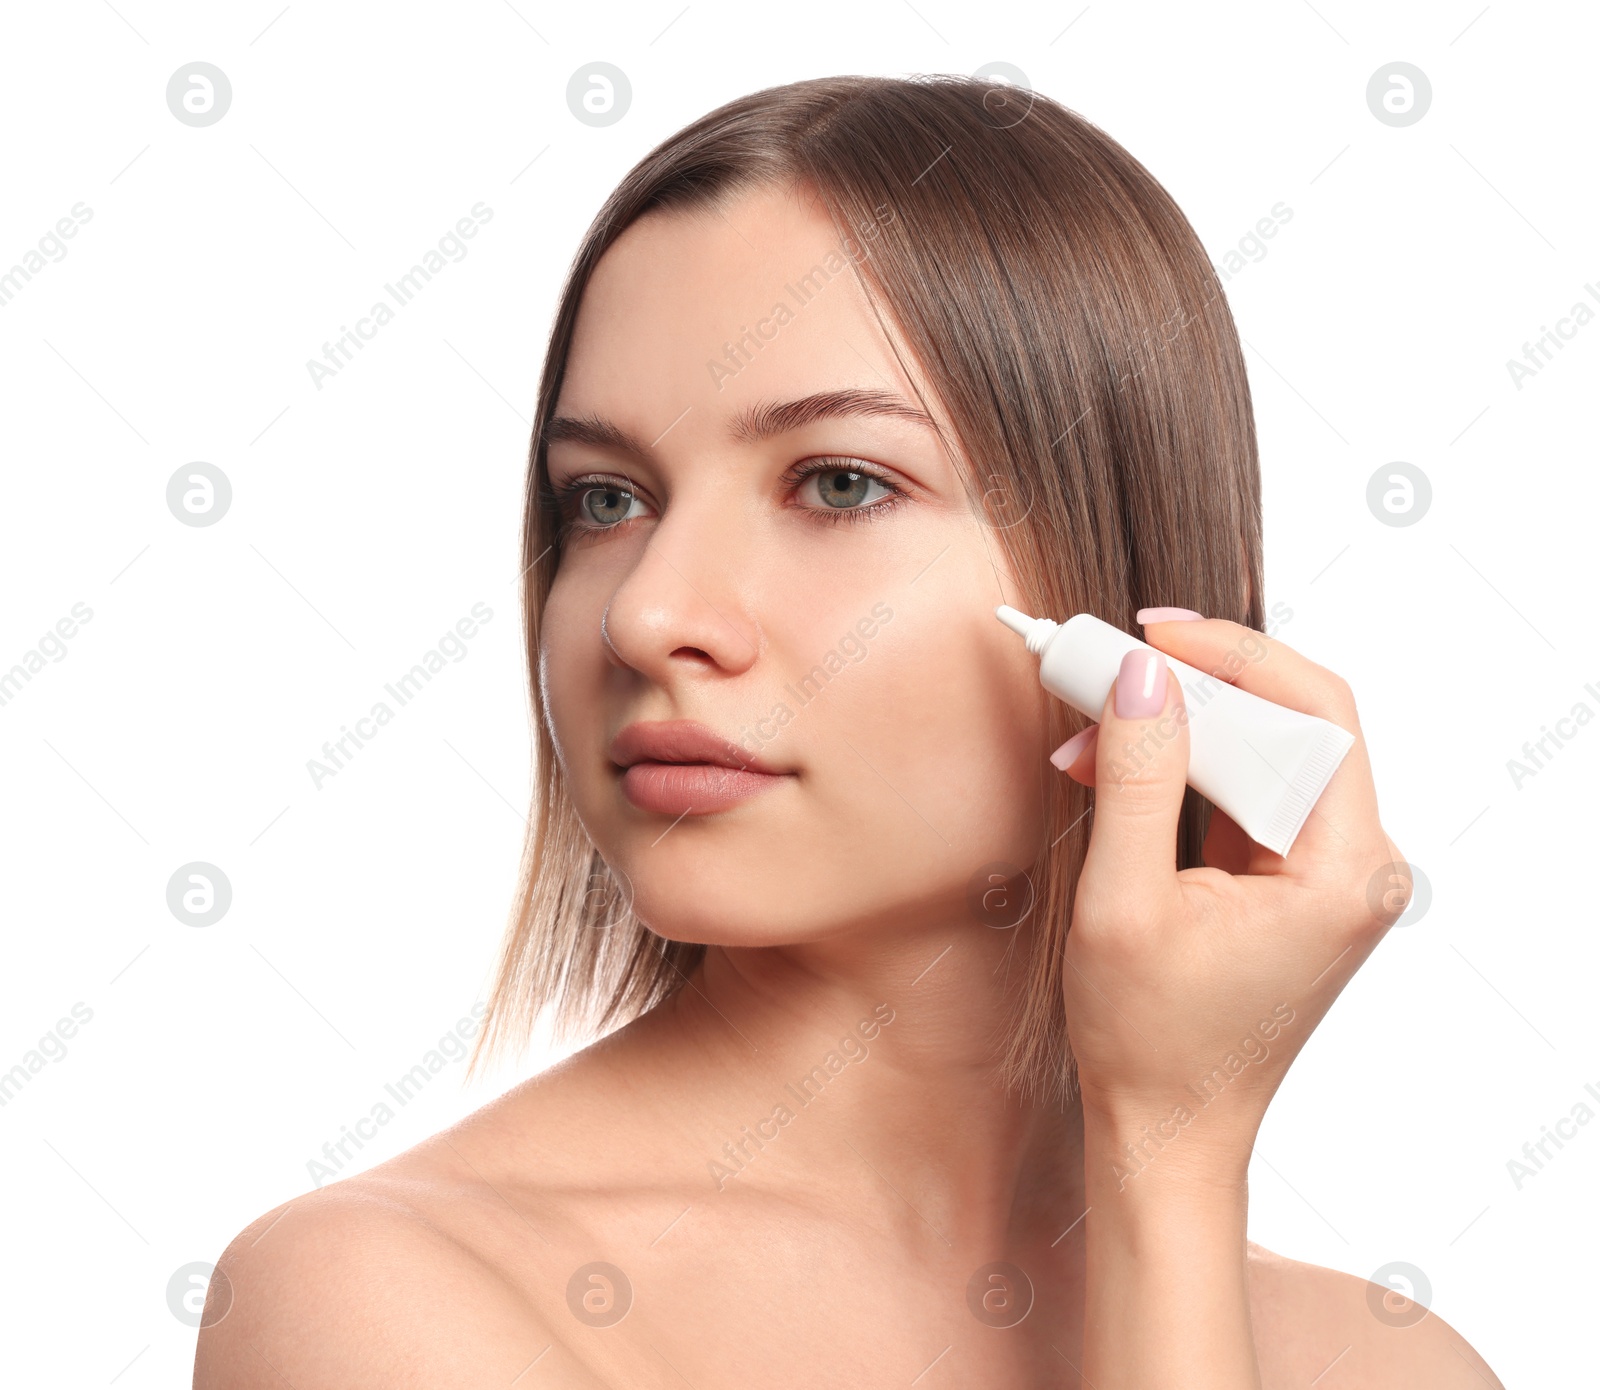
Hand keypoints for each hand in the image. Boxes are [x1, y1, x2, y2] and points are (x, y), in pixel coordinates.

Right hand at [1052, 613, 1409, 1183]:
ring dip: (1177, 730)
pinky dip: (1182, 770)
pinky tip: (1115, 765)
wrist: (1167, 1128)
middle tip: (1103, 667)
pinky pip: (1244, 791)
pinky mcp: (1292, 879)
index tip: (1148, 635)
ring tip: (1090, 730)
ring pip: (1262, 751)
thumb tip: (1143, 677)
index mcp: (1344, 872)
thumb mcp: (1125, 902)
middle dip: (1191, 690)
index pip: (1314, 714)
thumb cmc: (1152, 1041)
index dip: (1231, 656)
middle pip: (1290, 723)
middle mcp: (1357, 865)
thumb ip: (1140, 779)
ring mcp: (1328, 872)